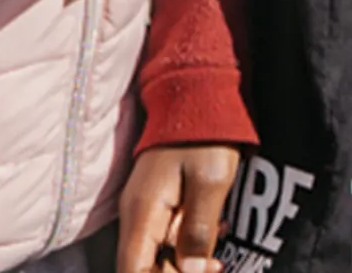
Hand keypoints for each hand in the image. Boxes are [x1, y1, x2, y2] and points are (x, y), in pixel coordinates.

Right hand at [117, 143, 244, 272]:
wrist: (197, 97)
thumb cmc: (205, 137)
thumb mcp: (210, 184)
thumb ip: (199, 231)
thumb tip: (192, 271)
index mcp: (142, 213)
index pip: (133, 271)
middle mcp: (136, 216)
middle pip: (143, 268)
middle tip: (214, 268)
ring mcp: (145, 210)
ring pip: (156, 256)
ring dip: (185, 264)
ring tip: (218, 261)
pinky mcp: (158, 204)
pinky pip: (166, 239)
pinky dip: (187, 247)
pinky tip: (214, 239)